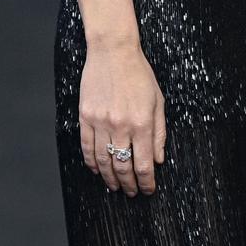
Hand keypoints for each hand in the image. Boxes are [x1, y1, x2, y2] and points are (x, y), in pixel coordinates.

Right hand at [80, 38, 165, 196]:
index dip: (146, 182)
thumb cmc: (139, 75)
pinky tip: (97, 170)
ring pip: (103, 161)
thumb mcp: (158, 102)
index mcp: (142, 123)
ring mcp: (100, 122)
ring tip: (115, 187)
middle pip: (123, 166)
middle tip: (132, 192)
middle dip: (129, 184)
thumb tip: (158, 160)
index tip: (148, 190)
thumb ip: (159, 133)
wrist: (113, 52)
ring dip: (110, 178)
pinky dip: (92, 162)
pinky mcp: (85, 117)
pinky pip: (87, 146)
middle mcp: (121, 126)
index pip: (144, 164)